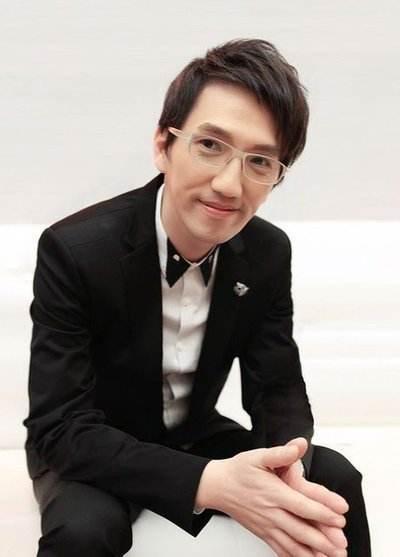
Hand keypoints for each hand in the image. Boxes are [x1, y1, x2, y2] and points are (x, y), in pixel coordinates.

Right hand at [196, 443, 347, 556]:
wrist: (217, 486)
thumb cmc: (238, 470)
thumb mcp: (258, 456)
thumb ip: (281, 452)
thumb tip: (299, 445)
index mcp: (272, 492)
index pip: (302, 505)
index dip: (323, 511)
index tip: (340, 515)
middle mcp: (270, 512)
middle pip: (300, 529)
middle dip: (323, 539)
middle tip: (342, 543)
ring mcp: (266, 526)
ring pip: (292, 544)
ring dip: (313, 552)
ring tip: (332, 556)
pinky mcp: (263, 533)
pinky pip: (281, 550)